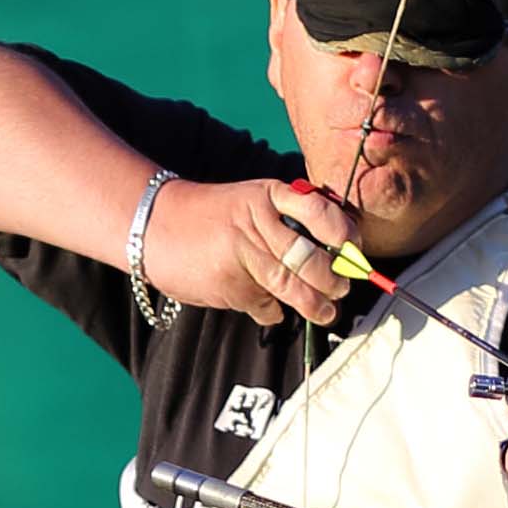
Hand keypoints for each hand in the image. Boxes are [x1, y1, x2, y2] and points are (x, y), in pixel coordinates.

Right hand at [143, 175, 371, 325]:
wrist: (153, 224)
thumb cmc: (211, 215)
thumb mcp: (249, 201)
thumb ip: (286, 218)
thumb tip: (334, 250)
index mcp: (267, 195)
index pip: (319, 211)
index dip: (343, 233)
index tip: (354, 248)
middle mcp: (257, 224)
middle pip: (310, 259)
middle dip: (333, 280)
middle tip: (341, 289)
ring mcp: (242, 257)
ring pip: (292, 288)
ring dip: (315, 305)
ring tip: (326, 311)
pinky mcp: (229, 286)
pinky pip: (265, 306)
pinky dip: (272, 312)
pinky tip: (270, 308)